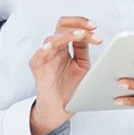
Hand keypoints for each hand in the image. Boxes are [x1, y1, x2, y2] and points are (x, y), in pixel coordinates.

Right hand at [28, 16, 103, 134]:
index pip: (70, 27)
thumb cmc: (70, 90)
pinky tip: (51, 46)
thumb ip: (83, 51)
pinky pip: (37, 57)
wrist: (59, 111)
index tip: (95, 27)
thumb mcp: (82, 67)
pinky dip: (43, 50)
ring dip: (68, 35)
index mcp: (64, 48)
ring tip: (82, 35)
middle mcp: (54, 51)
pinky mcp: (38, 71)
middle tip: (92, 27)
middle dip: (77, 23)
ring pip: (52, 39)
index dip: (82, 23)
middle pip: (61, 26)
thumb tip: (91, 34)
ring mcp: (45, 59)